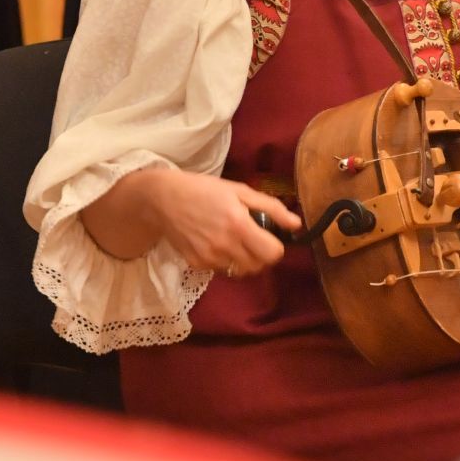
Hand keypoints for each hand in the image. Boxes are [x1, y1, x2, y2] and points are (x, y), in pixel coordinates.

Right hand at [146, 170, 300, 275]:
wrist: (163, 199)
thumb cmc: (204, 189)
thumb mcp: (239, 191)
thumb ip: (270, 208)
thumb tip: (296, 224)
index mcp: (239, 225)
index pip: (273, 254)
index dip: (276, 246)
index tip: (269, 237)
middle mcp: (225, 245)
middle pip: (259, 266)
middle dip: (261, 254)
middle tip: (253, 238)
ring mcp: (210, 258)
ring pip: (241, 270)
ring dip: (243, 259)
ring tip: (233, 239)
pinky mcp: (197, 264)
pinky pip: (221, 270)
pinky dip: (224, 260)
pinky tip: (215, 242)